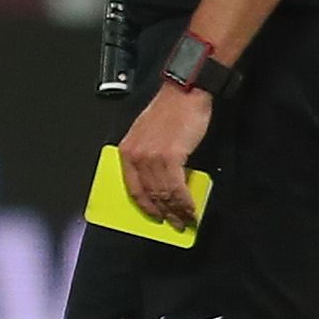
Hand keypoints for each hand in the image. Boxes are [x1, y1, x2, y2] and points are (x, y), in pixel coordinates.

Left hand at [120, 78, 211, 229]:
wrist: (184, 94)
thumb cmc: (171, 112)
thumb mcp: (150, 135)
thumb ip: (150, 158)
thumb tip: (162, 182)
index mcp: (127, 151)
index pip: (132, 187)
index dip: (145, 206)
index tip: (155, 216)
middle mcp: (135, 155)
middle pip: (149, 194)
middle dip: (164, 213)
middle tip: (176, 225)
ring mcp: (151, 157)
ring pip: (164, 194)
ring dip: (177, 211)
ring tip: (186, 221)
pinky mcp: (169, 157)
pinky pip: (176, 188)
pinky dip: (185, 202)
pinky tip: (191, 209)